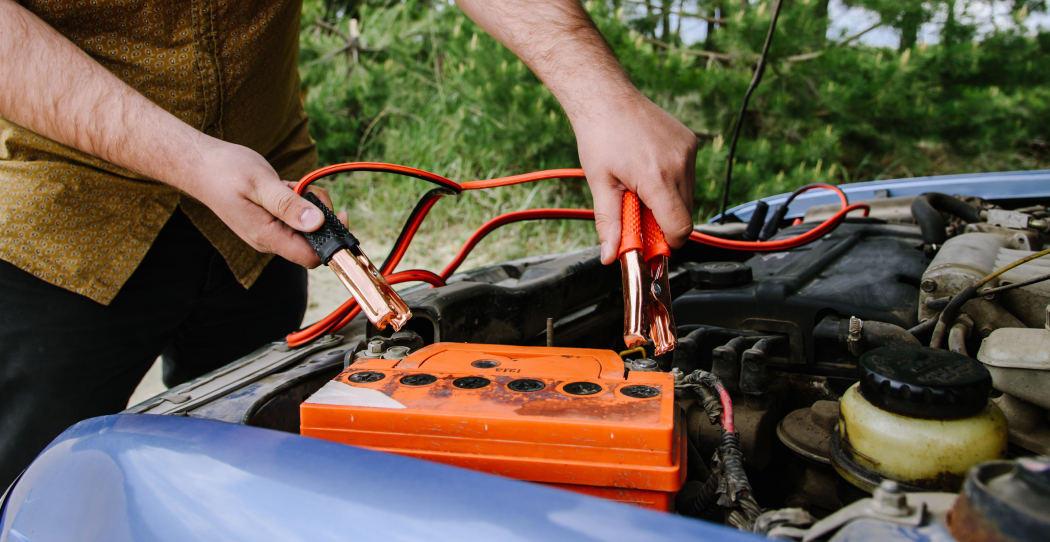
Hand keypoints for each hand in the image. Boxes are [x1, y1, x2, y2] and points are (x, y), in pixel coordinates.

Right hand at [179, 138, 346, 267]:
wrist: (198, 165)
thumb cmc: (225, 171)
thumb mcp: (260, 183)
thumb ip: (288, 204)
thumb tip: (316, 222)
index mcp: (267, 237)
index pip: (311, 257)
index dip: (331, 240)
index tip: (338, 213)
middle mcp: (270, 240)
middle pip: (313, 241)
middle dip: (320, 214)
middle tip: (305, 188)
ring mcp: (269, 231)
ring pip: (306, 226)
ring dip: (307, 203)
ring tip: (288, 184)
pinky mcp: (269, 221)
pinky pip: (295, 216)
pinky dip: (297, 199)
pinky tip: (282, 186)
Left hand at [572, 91, 697, 264]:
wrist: (606, 98)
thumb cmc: (600, 136)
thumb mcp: (600, 185)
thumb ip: (610, 224)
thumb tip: (611, 256)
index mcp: (656, 178)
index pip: (680, 229)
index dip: (666, 243)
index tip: (649, 243)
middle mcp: (679, 164)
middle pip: (684, 216)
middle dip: (662, 223)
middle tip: (635, 210)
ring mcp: (688, 152)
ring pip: (688, 197)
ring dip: (667, 202)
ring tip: (639, 185)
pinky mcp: (690, 143)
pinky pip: (688, 176)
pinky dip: (672, 182)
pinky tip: (649, 168)